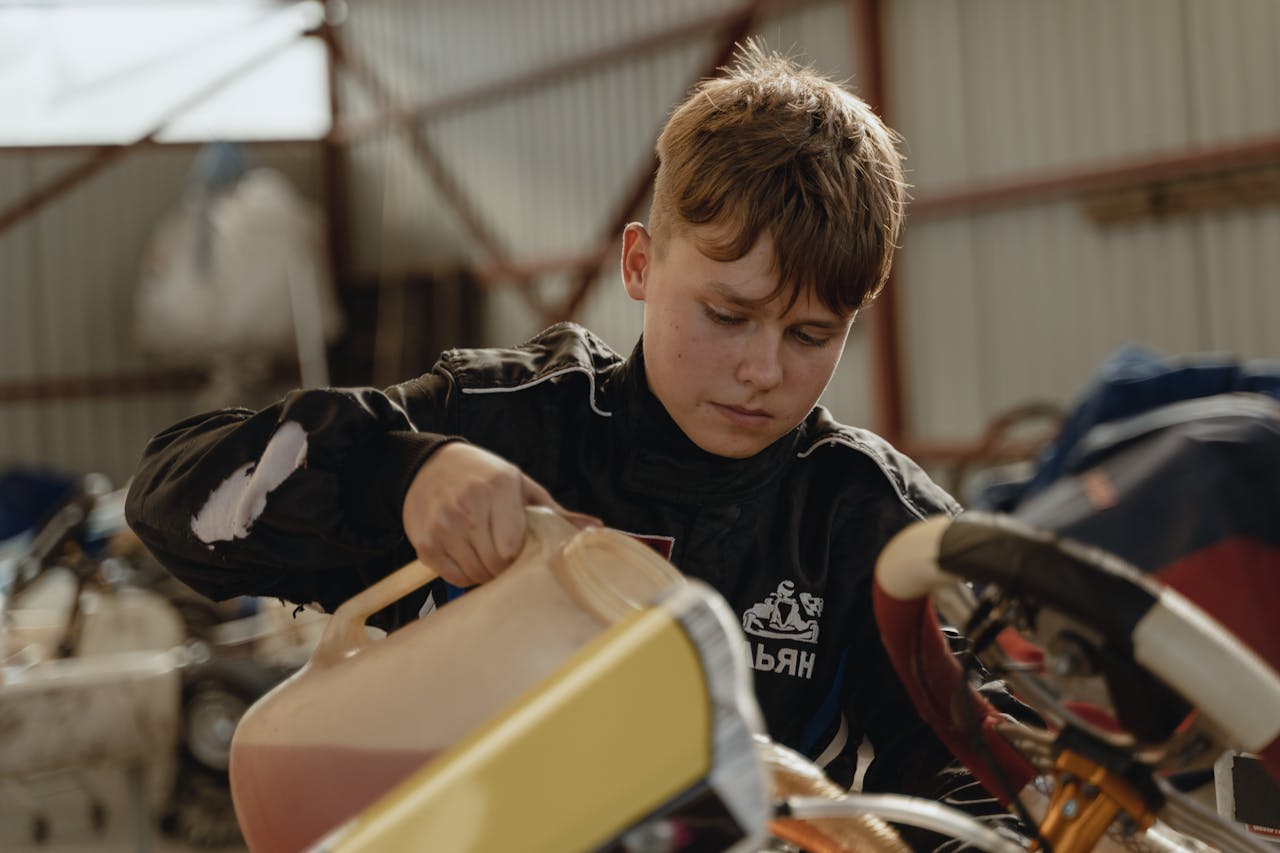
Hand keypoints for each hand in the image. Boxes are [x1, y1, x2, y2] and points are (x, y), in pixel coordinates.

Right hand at [401, 442, 598, 586]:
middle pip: (494, 563)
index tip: (522, 551)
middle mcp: (468, 504)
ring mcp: (443, 524)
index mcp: (499, 487)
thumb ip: (555, 511)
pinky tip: (467, 555)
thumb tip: (596, 528)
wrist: (430, 466)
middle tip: (506, 557)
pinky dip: (464, 574)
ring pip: (474, 573)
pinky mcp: (424, 542)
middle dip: (504, 568)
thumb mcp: (520, 485)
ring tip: (486, 553)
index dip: (520, 556)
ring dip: (485, 572)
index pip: (513, 546)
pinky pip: (452, 576)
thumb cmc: (483, 477)